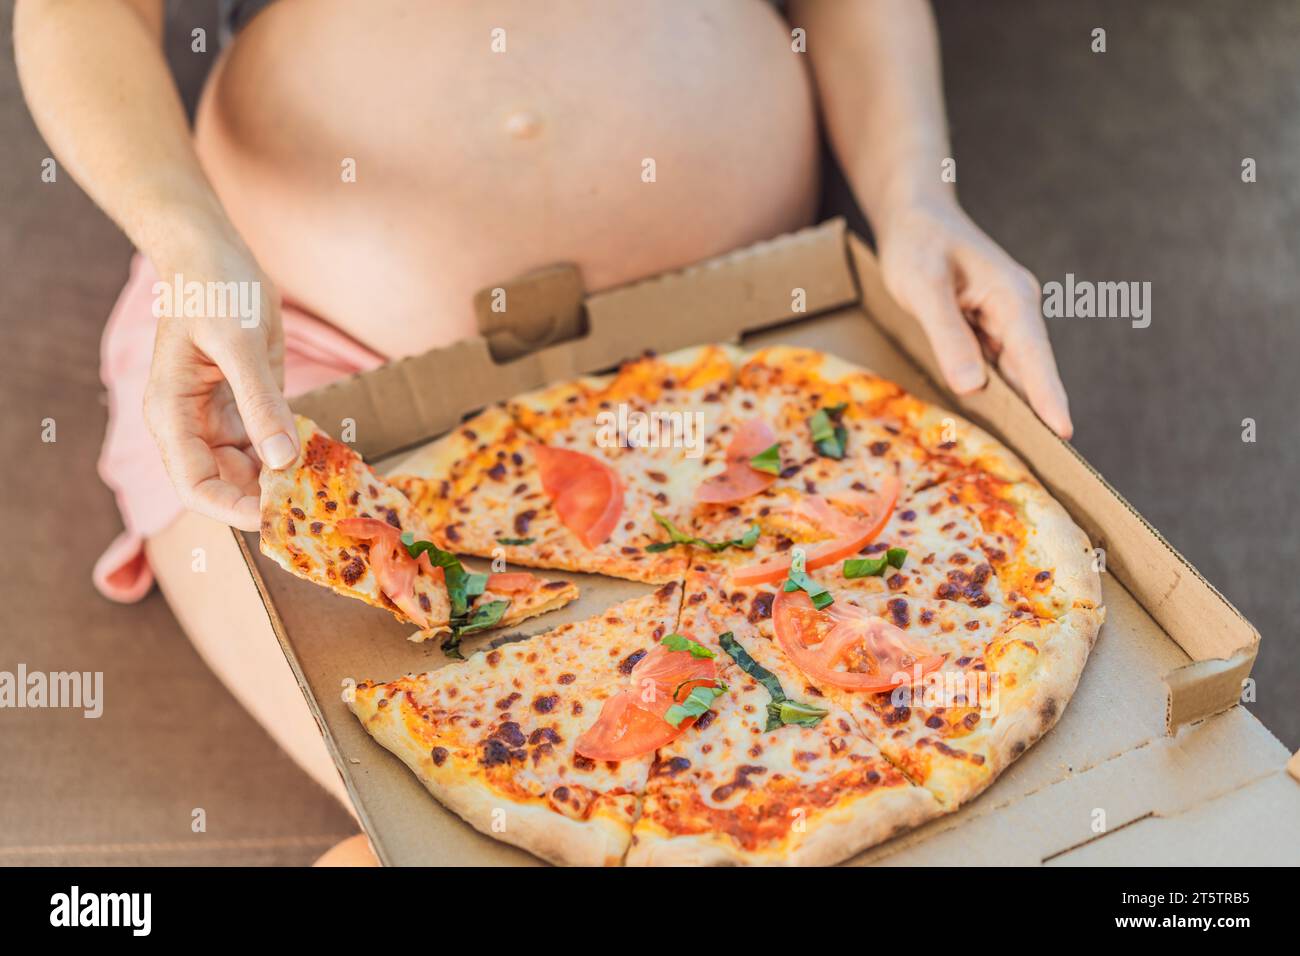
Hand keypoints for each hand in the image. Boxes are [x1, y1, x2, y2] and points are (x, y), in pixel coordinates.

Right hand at [143, 241, 298, 530]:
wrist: (215, 252)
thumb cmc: (214, 288)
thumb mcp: (239, 343)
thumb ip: (260, 403)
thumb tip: (281, 461)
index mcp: (172, 415)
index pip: (195, 485)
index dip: (232, 509)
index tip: (276, 517)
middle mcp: (194, 425)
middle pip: (227, 485)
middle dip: (265, 498)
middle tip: (314, 505)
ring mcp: (222, 417)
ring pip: (252, 468)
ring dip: (284, 478)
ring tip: (324, 484)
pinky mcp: (250, 404)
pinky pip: (270, 442)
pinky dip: (293, 451)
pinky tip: (321, 453)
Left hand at [874, 196, 1072, 438]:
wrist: (914, 214)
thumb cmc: (919, 242)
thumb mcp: (924, 286)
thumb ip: (948, 335)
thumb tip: (972, 385)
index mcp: (1011, 298)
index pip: (1034, 356)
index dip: (1048, 396)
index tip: (1064, 432)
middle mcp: (1016, 310)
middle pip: (1030, 370)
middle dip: (1037, 412)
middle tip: (1047, 460)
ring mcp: (1003, 319)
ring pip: (1011, 371)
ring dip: (1014, 406)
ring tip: (1021, 451)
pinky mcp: (986, 326)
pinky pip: (993, 364)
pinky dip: (992, 390)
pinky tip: (988, 419)